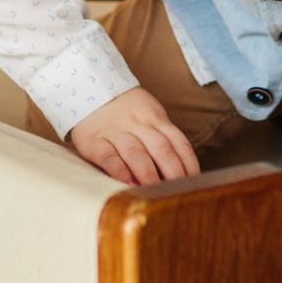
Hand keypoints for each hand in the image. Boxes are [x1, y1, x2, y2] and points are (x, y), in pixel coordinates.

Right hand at [66, 88, 201, 186]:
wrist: (88, 89)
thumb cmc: (123, 111)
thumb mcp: (147, 115)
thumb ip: (161, 137)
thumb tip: (181, 171)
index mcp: (155, 118)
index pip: (178, 142)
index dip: (188, 164)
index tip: (193, 183)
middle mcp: (138, 123)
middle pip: (161, 148)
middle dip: (173, 173)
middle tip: (178, 193)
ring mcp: (115, 131)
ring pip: (136, 153)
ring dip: (149, 175)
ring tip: (156, 192)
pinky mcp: (94, 141)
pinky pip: (109, 157)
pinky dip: (120, 171)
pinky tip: (128, 183)